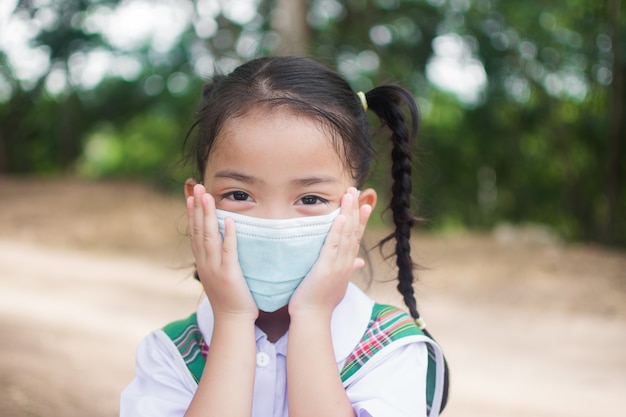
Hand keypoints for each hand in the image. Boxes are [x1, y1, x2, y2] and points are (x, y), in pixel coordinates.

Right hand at [187, 184, 257, 320]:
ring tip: (207, 196)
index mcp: (202, 261)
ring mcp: (215, 268)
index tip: (191, 193)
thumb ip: (216, 256)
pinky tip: (229, 220)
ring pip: (209, 236)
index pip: (193, 231)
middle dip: (197, 207)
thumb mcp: (217, 272)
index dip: (192, 212)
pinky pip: (228, 251)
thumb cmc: (229, 296)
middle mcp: (205, 262)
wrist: (232, 320)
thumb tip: (219, 239)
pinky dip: (228, 235)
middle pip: (198, 229)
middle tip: (197, 187)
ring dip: (208, 215)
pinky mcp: (229, 274)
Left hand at [288, 187, 371, 317]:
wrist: (313, 316)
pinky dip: (338, 231)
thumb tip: (358, 261)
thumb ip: (347, 268)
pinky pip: (333, 246)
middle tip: (356, 190)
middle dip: (355, 209)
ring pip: (346, 234)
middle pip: (354, 231)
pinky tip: (341, 218)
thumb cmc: (320, 300)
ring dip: (348, 213)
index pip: (356, 237)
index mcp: (347, 264)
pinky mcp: (326, 268)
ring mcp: (338, 265)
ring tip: (349, 195)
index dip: (360, 219)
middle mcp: (346, 262)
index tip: (363, 203)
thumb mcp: (336, 281)